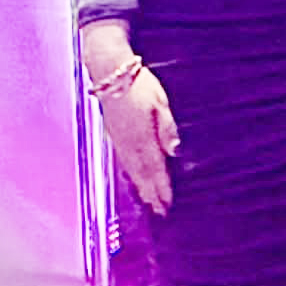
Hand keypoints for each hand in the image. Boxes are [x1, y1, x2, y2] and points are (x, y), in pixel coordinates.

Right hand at [97, 61, 179, 215]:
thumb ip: (167, 129)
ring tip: (149, 202)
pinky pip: (124, 161)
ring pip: (132, 170)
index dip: (162, 188)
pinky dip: (131, 174)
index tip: (168, 204)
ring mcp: (119, 140)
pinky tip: (134, 178)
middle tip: (160, 211)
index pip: (155, 169)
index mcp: (143, 139)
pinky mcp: (114, 135)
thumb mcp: (160, 103)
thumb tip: (175, 152)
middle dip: (152, 194)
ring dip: (141, 187)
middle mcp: (129, 144)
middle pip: (142, 175)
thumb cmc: (140, 86)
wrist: (111, 74)